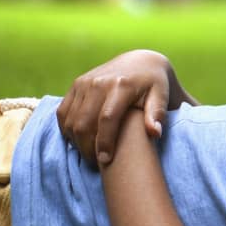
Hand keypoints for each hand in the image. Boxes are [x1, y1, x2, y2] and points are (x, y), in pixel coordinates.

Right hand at [56, 50, 193, 165]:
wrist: (140, 62)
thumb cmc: (155, 84)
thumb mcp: (162, 95)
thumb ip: (157, 114)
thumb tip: (154, 133)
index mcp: (121, 85)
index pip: (107, 118)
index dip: (104, 142)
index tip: (106, 161)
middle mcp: (98, 82)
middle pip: (84, 122)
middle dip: (87, 147)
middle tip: (96, 164)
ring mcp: (84, 83)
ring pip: (70, 119)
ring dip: (76, 141)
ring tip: (89, 155)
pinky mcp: (75, 85)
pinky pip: (63, 112)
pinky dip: (67, 130)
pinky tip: (79, 141)